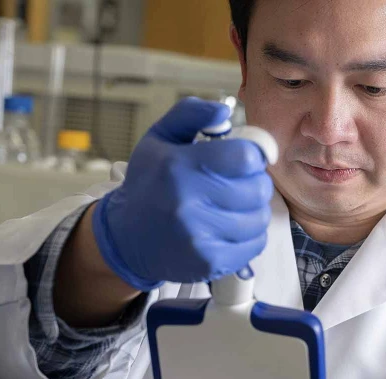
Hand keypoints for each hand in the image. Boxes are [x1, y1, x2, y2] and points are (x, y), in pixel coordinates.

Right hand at [91, 97, 274, 289]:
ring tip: (233, 206)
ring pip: (259, 218)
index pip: (245, 157)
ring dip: (253, 210)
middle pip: (257, 188)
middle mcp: (187, 202)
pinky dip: (250, 236)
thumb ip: (191, 113)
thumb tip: (224, 110)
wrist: (126, 236)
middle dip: (255, 182)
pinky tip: (230, 228)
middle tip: (239, 183)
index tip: (246, 159)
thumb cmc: (149, 183)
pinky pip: (254, 245)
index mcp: (178, 166)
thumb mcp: (160, 138)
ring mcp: (198, 236)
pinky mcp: (208, 262)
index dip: (254, 155)